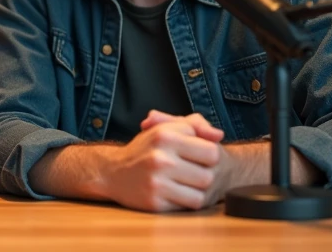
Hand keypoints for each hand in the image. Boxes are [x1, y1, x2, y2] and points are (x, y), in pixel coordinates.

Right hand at [102, 113, 226, 211]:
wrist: (113, 172)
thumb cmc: (146, 148)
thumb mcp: (166, 128)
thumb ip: (195, 124)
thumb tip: (218, 135)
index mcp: (165, 136)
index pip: (211, 152)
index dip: (209, 156)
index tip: (198, 157)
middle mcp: (160, 158)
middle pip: (208, 176)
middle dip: (204, 176)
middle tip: (193, 173)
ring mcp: (156, 182)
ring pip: (200, 195)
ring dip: (196, 192)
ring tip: (186, 184)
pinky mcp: (154, 202)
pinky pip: (186, 207)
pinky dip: (185, 201)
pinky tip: (175, 193)